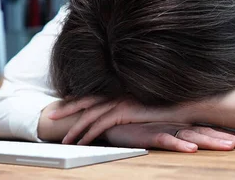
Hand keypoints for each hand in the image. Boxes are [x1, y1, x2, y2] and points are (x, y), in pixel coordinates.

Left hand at [50, 98, 193, 144]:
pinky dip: (90, 134)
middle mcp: (118, 94)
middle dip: (67, 109)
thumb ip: (130, 107)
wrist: (182, 105)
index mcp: (120, 91)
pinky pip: (102, 124)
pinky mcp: (125, 112)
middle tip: (51, 116)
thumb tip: (122, 113)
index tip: (63, 104)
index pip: (94, 95)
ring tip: (65, 140)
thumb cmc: (166, 106)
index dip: (77, 99)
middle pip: (87, 102)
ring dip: (76, 129)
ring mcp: (121, 102)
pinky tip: (82, 143)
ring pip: (91, 115)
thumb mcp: (143, 105)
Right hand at [103, 123, 234, 152]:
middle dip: (231, 138)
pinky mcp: (146, 134)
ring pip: (192, 136)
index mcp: (183, 124)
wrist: (106, 117)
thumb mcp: (161, 129)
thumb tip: (198, 140)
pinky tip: (191, 149)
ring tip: (230, 147)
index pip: (212, 129)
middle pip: (209, 132)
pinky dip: (179, 145)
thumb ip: (180, 133)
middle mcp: (177, 124)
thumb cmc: (136, 125)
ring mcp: (163, 128)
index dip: (232, 133)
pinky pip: (165, 140)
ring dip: (211, 141)